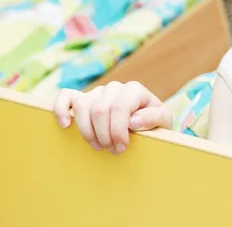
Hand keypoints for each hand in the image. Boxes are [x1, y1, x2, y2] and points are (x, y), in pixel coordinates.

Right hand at [53, 81, 172, 154]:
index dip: (118, 130)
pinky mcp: (84, 98)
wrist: (148, 121)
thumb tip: (133, 121)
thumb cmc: (155, 122)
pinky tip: (65, 125)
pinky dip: (61, 109)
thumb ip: (153, 119)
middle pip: (99, 110)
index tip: (122, 147)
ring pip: (82, 106)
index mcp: (134, 89)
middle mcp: (115, 87)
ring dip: (87, 131)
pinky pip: (66, 96)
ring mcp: (97, 92)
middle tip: (113, 150)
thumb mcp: (163, 121)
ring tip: (99, 146)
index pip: (119, 107)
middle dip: (104, 135)